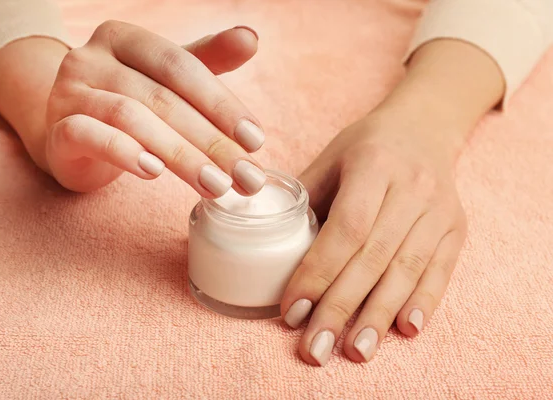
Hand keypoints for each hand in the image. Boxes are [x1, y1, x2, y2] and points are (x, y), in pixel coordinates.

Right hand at [45, 21, 265, 194]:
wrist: (68, 131)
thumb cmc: (126, 100)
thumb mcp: (165, 79)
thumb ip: (206, 61)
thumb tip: (251, 38)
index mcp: (123, 37)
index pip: (180, 67)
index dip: (221, 104)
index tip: (255, 141)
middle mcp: (91, 57)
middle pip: (162, 98)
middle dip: (211, 141)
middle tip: (245, 177)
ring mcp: (68, 93)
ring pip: (131, 118)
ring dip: (180, 156)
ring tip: (216, 185)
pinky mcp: (56, 131)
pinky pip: (88, 135)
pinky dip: (124, 152)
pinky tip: (154, 173)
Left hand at [281, 111, 467, 364]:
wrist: (423, 129)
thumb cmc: (365, 148)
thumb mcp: (328, 159)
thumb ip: (302, 201)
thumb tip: (266, 246)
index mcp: (373, 166)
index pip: (346, 229)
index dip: (318, 272)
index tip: (293, 310)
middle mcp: (412, 188)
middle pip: (374, 257)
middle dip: (341, 306)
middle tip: (316, 347)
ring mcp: (439, 209)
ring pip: (407, 269)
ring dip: (379, 315)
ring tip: (355, 350)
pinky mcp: (456, 228)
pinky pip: (441, 270)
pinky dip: (423, 301)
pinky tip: (404, 329)